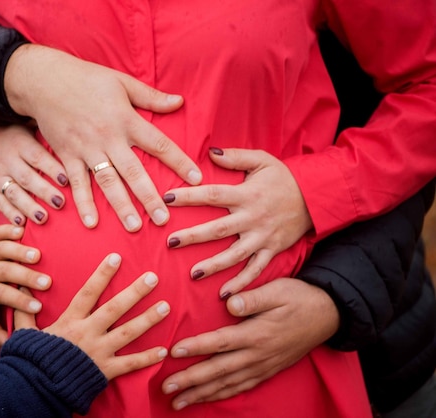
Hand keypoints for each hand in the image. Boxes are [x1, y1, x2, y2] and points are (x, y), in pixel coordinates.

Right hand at [0, 125, 67, 225]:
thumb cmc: (17, 139)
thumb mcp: (29, 130)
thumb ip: (47, 139)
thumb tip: (73, 146)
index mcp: (20, 144)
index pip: (38, 157)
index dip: (52, 169)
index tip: (67, 180)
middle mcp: (7, 160)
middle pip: (27, 177)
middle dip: (44, 192)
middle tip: (60, 203)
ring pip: (13, 193)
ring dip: (29, 207)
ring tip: (43, 218)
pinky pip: (0, 203)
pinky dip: (10, 214)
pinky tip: (21, 223)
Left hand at [0, 224, 51, 345]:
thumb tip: (14, 344)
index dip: (18, 301)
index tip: (38, 307)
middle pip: (3, 271)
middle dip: (25, 277)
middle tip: (47, 282)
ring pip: (1, 249)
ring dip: (19, 251)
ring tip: (38, 256)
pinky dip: (9, 228)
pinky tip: (25, 228)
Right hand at [4, 44, 201, 231]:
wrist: (44, 80)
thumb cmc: (87, 79)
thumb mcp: (123, 82)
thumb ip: (151, 97)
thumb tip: (180, 102)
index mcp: (126, 119)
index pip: (158, 144)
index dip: (179, 161)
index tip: (196, 178)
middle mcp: (108, 137)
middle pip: (133, 171)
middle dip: (149, 197)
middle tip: (163, 220)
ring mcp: (86, 149)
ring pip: (107, 182)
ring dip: (121, 206)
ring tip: (134, 227)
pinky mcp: (67, 155)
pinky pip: (77, 183)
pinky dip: (83, 203)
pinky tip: (91, 223)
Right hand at [14, 253, 170, 379]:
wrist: (35, 389)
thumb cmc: (32, 359)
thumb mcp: (25, 332)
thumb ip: (25, 311)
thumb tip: (23, 287)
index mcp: (70, 321)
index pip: (88, 292)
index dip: (102, 274)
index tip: (116, 257)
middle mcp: (87, 333)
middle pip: (115, 308)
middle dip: (135, 291)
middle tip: (153, 277)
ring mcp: (98, 351)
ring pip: (128, 333)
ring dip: (148, 319)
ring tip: (166, 306)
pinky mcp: (105, 370)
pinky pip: (130, 364)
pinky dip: (147, 358)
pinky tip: (164, 350)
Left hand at [161, 278, 338, 409]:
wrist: (328, 315)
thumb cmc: (299, 298)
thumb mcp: (278, 290)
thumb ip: (253, 298)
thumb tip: (230, 303)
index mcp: (257, 333)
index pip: (220, 342)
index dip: (196, 347)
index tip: (173, 351)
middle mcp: (258, 355)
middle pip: (218, 371)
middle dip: (191, 381)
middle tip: (166, 387)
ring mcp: (263, 366)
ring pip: (227, 384)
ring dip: (202, 394)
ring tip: (179, 402)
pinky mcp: (268, 371)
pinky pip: (241, 387)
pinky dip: (222, 395)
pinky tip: (208, 398)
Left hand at [164, 148, 312, 295]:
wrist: (316, 197)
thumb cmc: (284, 177)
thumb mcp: (262, 160)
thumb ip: (236, 157)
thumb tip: (210, 152)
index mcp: (247, 194)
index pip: (213, 194)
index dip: (189, 196)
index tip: (167, 198)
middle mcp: (252, 217)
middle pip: (219, 229)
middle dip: (193, 236)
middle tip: (171, 242)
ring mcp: (262, 236)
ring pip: (235, 254)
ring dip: (214, 265)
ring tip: (193, 274)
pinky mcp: (271, 250)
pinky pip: (255, 270)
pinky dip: (241, 283)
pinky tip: (224, 294)